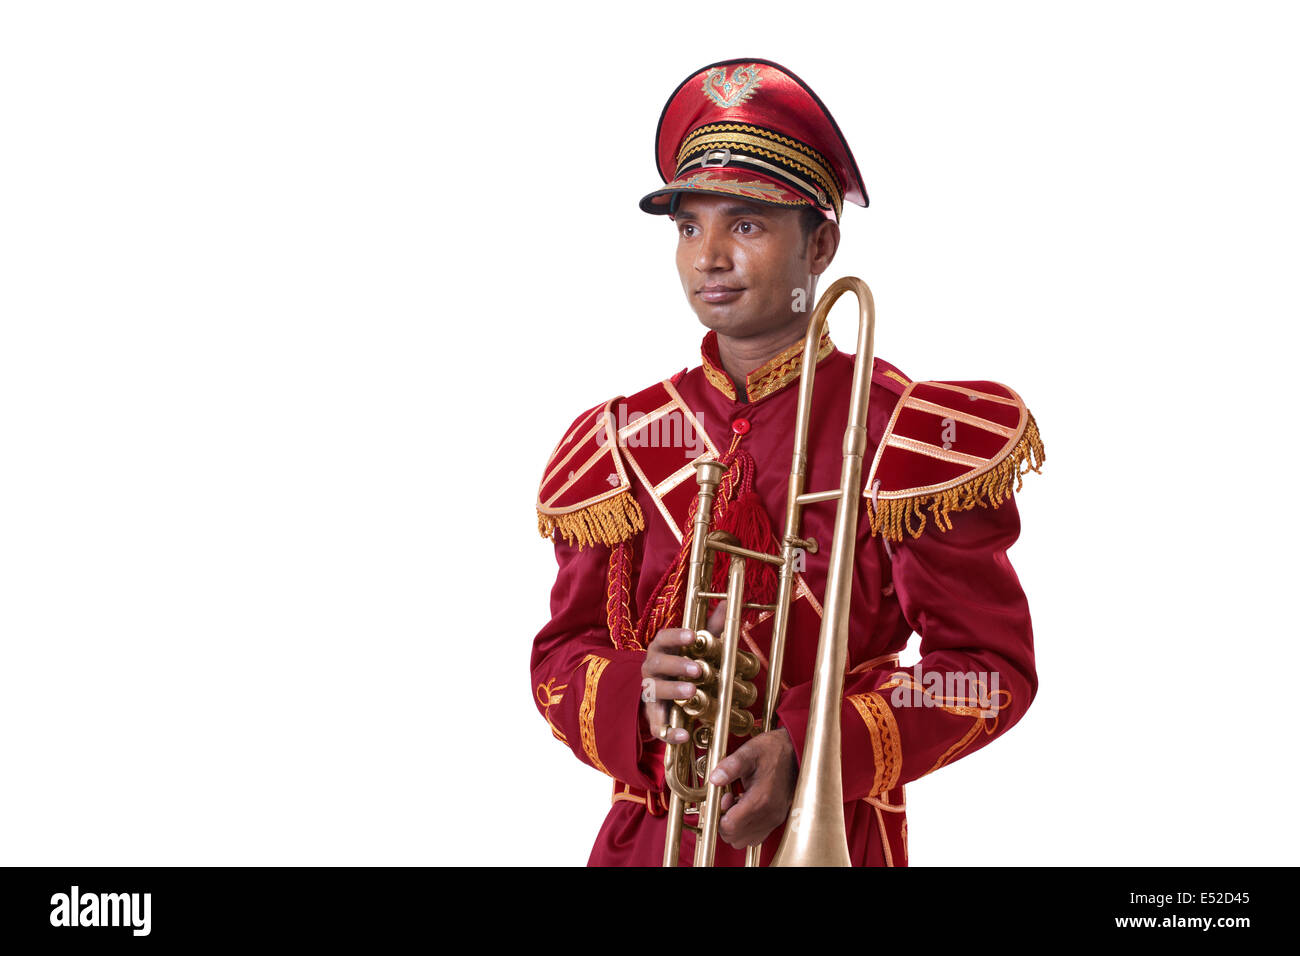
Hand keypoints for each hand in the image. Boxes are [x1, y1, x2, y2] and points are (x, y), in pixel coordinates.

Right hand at [640, 599, 730, 745]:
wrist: (659, 693)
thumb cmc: (680, 664)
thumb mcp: (694, 647)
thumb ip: (709, 628)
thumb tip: (724, 604)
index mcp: (660, 650)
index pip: (663, 638)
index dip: (676, 636)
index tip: (692, 635)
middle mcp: (651, 669)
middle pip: (658, 664)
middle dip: (677, 666)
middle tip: (698, 669)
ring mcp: (650, 692)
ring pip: (655, 691)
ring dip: (673, 691)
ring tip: (692, 692)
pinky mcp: (653, 715)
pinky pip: (657, 725)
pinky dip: (669, 731)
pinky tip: (684, 735)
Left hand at [710, 727, 797, 848]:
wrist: (796, 752)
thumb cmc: (773, 751)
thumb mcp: (749, 752)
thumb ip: (730, 766)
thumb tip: (715, 779)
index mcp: (761, 800)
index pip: (730, 827)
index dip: (719, 815)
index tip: (723, 798)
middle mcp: (769, 815)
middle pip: (735, 838)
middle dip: (724, 822)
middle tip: (728, 801)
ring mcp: (774, 819)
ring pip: (745, 840)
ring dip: (735, 827)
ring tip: (737, 805)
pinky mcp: (777, 819)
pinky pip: (757, 836)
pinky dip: (746, 828)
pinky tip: (746, 808)